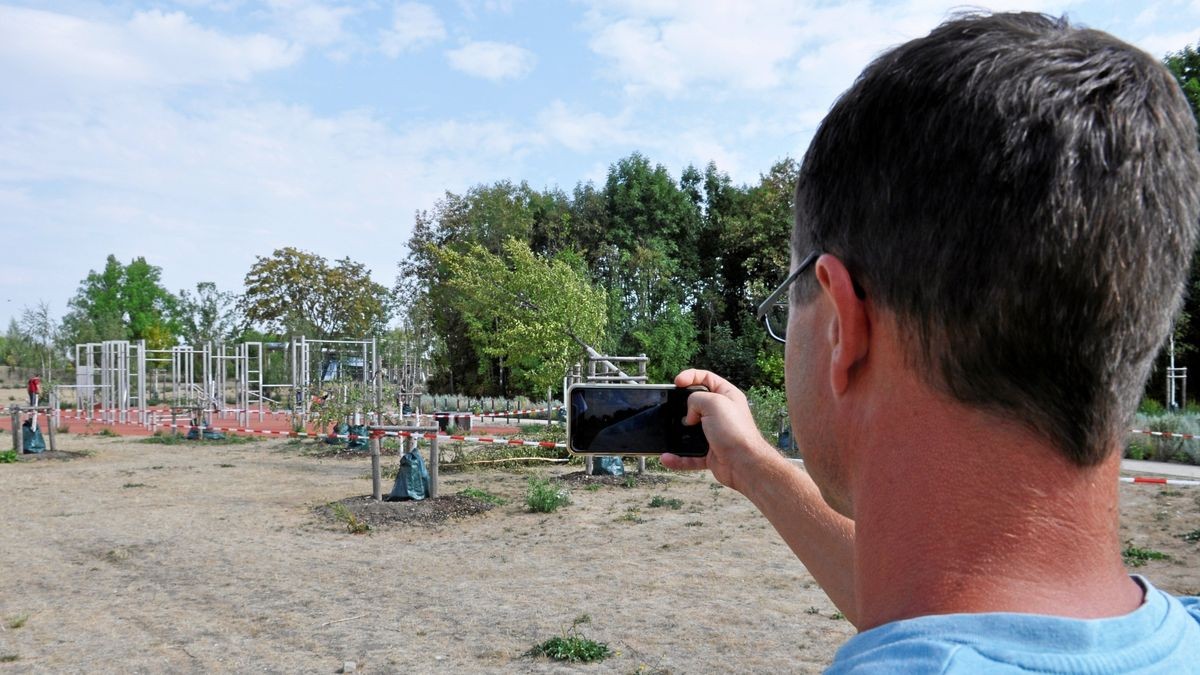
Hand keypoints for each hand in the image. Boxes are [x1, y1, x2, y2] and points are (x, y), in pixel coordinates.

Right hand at [661, 369, 783, 493]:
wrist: (744, 464)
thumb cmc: (735, 432)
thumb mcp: (714, 403)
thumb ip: (696, 399)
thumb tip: (688, 415)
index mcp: (726, 396)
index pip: (706, 378)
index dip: (690, 376)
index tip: (677, 382)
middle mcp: (721, 414)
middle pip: (695, 404)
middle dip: (681, 407)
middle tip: (672, 409)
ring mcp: (714, 434)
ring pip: (689, 431)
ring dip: (676, 435)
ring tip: (667, 434)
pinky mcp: (709, 453)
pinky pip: (689, 455)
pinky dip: (678, 458)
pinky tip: (668, 457)